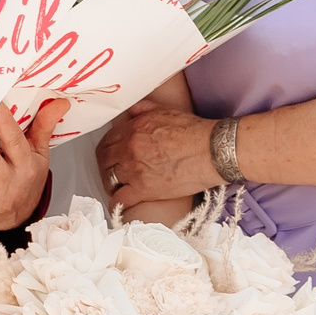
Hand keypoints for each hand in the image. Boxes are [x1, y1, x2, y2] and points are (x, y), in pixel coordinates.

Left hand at [99, 97, 216, 208]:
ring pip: (108, 180)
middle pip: (104, 161)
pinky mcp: (144, 189)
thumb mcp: (165, 111)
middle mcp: (129, 148)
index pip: (106, 141)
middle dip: (105, 167)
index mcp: (132, 129)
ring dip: (111, 184)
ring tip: (117, 188)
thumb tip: (130, 112)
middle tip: (110, 173)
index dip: (106, 150)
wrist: (211, 151)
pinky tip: (121, 204)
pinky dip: (118, 203)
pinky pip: (120, 200)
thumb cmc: (194, 131)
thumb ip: (143, 110)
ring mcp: (134, 169)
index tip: (110, 156)